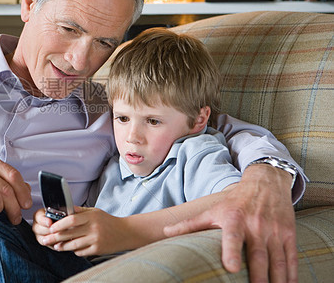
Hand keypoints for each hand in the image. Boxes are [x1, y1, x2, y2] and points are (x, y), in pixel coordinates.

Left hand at [34, 206, 126, 255]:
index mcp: (91, 216)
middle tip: (46, 239)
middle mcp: (93, 228)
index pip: (71, 219)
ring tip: (56, 246)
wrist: (125, 232)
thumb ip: (79, 211)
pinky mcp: (98, 249)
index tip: (51, 228)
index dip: (59, 224)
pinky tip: (72, 249)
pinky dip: (75, 251)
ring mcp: (96, 240)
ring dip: (63, 246)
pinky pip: (81, 252)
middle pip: (70, 233)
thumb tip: (63, 209)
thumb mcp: (95, 211)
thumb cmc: (107, 221)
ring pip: (74, 245)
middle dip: (56, 237)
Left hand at [164, 164, 296, 282]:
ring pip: (278, 262)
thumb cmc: (235, 201)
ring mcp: (274, 231)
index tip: (231, 267)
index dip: (232, 251)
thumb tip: (164, 232)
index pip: (232, 237)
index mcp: (234, 219)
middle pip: (258, 257)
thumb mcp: (212, 210)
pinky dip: (291, 276)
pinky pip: (291, 259)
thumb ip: (190, 224)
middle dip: (258, 278)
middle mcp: (255, 225)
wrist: (266, 183)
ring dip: (276, 281)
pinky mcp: (288, 235)